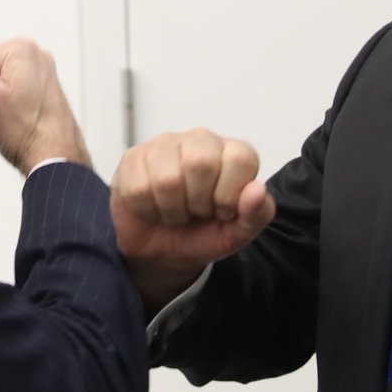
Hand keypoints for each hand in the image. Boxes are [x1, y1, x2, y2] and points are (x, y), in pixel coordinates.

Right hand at [0, 38, 90, 175]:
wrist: (55, 157)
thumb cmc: (29, 132)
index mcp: (22, 49)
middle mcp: (36, 56)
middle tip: (2, 111)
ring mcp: (43, 74)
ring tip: (13, 117)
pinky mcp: (44, 90)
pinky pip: (13, 93)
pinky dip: (11, 106)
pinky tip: (20, 119)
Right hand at [110, 129, 275, 312]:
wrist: (161, 251)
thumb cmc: (203, 234)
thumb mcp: (236, 234)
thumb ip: (256, 215)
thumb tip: (257, 191)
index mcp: (233, 153)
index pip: (240, 159)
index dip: (228, 195)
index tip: (221, 210)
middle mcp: (201, 140)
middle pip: (199, 163)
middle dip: (196, 202)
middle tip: (195, 212)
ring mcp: (164, 145)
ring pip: (166, 178)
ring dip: (170, 210)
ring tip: (174, 211)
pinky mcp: (133, 157)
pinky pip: (137, 187)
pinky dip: (146, 210)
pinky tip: (152, 207)